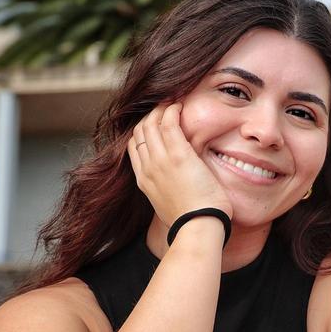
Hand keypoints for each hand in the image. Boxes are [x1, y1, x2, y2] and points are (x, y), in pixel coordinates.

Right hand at [127, 102, 231, 226]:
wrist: (196, 228)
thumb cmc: (191, 221)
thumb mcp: (170, 204)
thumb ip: (167, 190)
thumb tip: (176, 187)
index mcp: (143, 181)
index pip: (134, 148)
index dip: (142, 132)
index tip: (155, 124)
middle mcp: (147, 168)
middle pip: (140, 132)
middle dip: (150, 116)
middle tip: (164, 108)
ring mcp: (160, 161)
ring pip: (151, 124)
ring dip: (161, 109)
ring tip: (173, 103)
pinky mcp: (178, 155)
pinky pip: (169, 123)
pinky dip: (172, 111)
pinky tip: (179, 106)